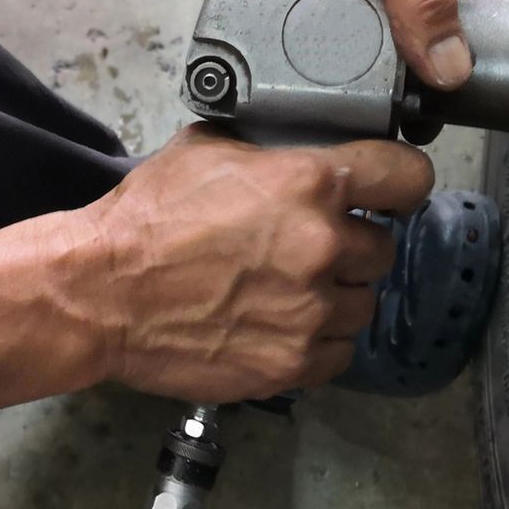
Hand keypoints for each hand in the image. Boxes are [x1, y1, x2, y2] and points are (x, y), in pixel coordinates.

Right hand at [83, 126, 433, 401]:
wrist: (102, 293)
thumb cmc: (146, 222)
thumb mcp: (208, 149)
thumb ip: (270, 148)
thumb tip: (297, 146)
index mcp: (310, 183)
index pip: (407, 177)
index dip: (400, 183)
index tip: (393, 192)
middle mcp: (322, 246)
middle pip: (382, 246)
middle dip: (352, 245)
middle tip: (309, 247)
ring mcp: (311, 310)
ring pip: (364, 302)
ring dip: (337, 296)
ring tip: (290, 290)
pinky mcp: (293, 361)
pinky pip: (338, 353)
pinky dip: (318, 342)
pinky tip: (282, 325)